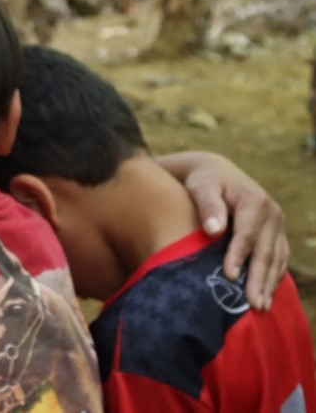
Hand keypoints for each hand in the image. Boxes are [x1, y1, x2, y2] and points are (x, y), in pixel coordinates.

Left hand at [170, 151, 288, 309]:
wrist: (217, 172)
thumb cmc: (204, 181)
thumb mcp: (201, 187)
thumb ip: (208, 206)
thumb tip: (214, 230)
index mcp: (254, 201)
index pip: (246, 234)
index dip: (239, 256)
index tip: (229, 276)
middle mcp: (272, 213)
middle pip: (265, 251)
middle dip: (259, 279)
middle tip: (253, 304)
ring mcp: (277, 224)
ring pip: (276, 258)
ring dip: (269, 283)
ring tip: (261, 307)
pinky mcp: (277, 233)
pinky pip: (279, 258)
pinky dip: (274, 277)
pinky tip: (267, 294)